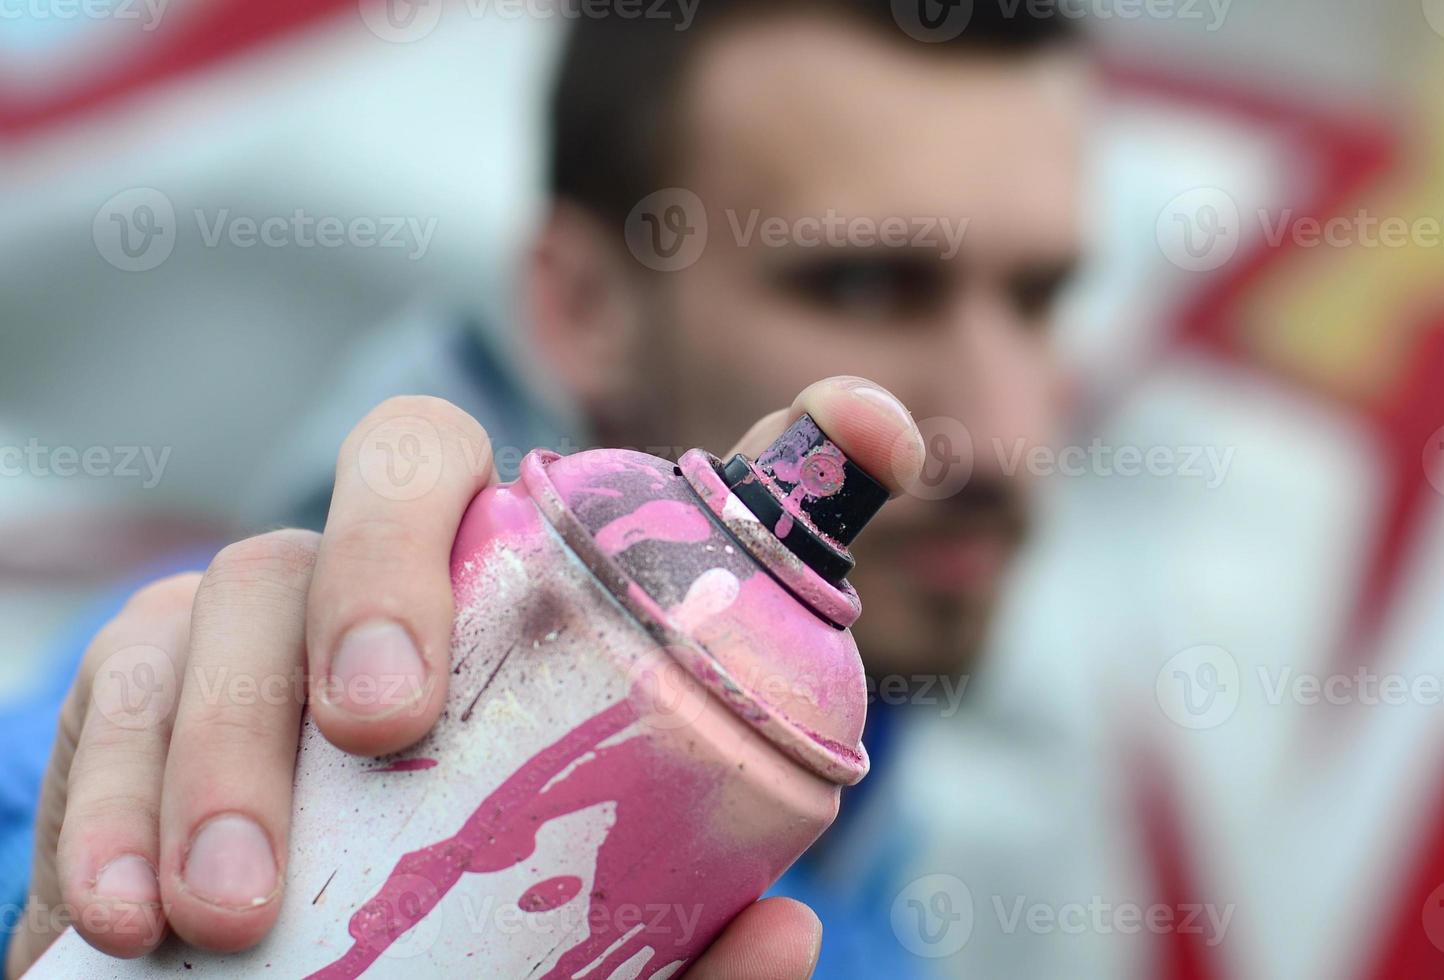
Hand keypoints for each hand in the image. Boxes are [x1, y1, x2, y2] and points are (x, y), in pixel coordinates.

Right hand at [7, 377, 922, 978]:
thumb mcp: (603, 935)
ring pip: (212, 602)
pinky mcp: (126, 733)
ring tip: (229, 903)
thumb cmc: (479, 957)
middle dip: (367, 580)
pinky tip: (125, 913)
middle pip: (361, 501)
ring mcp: (242, 656)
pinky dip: (102, 801)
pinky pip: (106, 706)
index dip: (618, 461)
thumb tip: (790, 930)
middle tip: (384, 726)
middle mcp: (368, 605)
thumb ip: (679, 931)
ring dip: (214, 739)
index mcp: (491, 619)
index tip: (789, 463)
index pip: (522, 485)